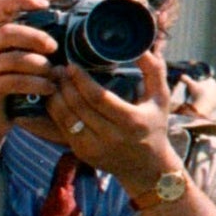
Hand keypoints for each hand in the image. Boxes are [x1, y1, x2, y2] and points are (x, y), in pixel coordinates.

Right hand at [0, 0, 60, 149]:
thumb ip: (31, 49)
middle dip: (35, 36)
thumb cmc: (9, 94)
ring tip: (54, 75)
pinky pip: (13, 81)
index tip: (45, 4)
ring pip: (13, 58)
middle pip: (7, 31)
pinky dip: (36, 83)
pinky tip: (48, 89)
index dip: (21, 0)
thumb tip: (64, 37)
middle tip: (54, 47)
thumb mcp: (19, 66)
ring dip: (40, 65)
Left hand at [49, 48, 179, 198]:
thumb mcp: (161, 98)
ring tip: (54, 81)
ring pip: (66, 117)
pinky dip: (55, 111)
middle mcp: (111, 137)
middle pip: (79, 106)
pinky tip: (54, 97)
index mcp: (131, 121)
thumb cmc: (154, 126)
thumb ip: (154, 71)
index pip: (99, 98)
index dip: (81, 80)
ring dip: (56, 97)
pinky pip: (61, 129)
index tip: (72, 65)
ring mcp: (94, 147)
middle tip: (58, 69)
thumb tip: (142, 48)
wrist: (147, 166)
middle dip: (64, 84)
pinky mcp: (82, 153)